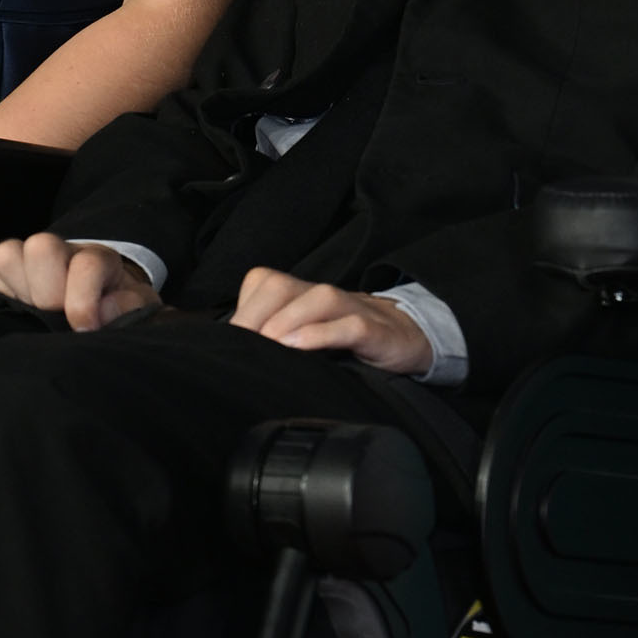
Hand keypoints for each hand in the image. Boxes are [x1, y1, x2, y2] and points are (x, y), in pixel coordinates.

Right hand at [0, 232, 158, 332]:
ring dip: (18, 289)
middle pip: (41, 248)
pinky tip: (13, 308)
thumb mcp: (136, 311)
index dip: (83, 301)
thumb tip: (103, 312)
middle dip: (47, 292)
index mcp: (98, 259)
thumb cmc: (114, 308)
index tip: (85, 329)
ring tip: (33, 312)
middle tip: (56, 317)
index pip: (86, 264)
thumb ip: (130, 309)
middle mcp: (60, 251)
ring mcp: (27, 257)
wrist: (97, 299)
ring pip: (6, 254)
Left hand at [229, 265, 433, 375]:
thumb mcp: (307, 336)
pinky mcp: (376, 332)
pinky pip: (349, 326)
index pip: (261, 284)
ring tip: (269, 346)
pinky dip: (322, 335)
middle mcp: (322, 296)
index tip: (229, 344)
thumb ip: (274, 337)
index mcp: (301, 294)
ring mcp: (352, 310)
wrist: (408, 338)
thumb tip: (233, 353)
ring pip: (316, 299)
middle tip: (244, 348)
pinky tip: (301, 349)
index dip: (242, 311)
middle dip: (255, 316)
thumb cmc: (346, 340)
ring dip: (285, 322)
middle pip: (280, 285)